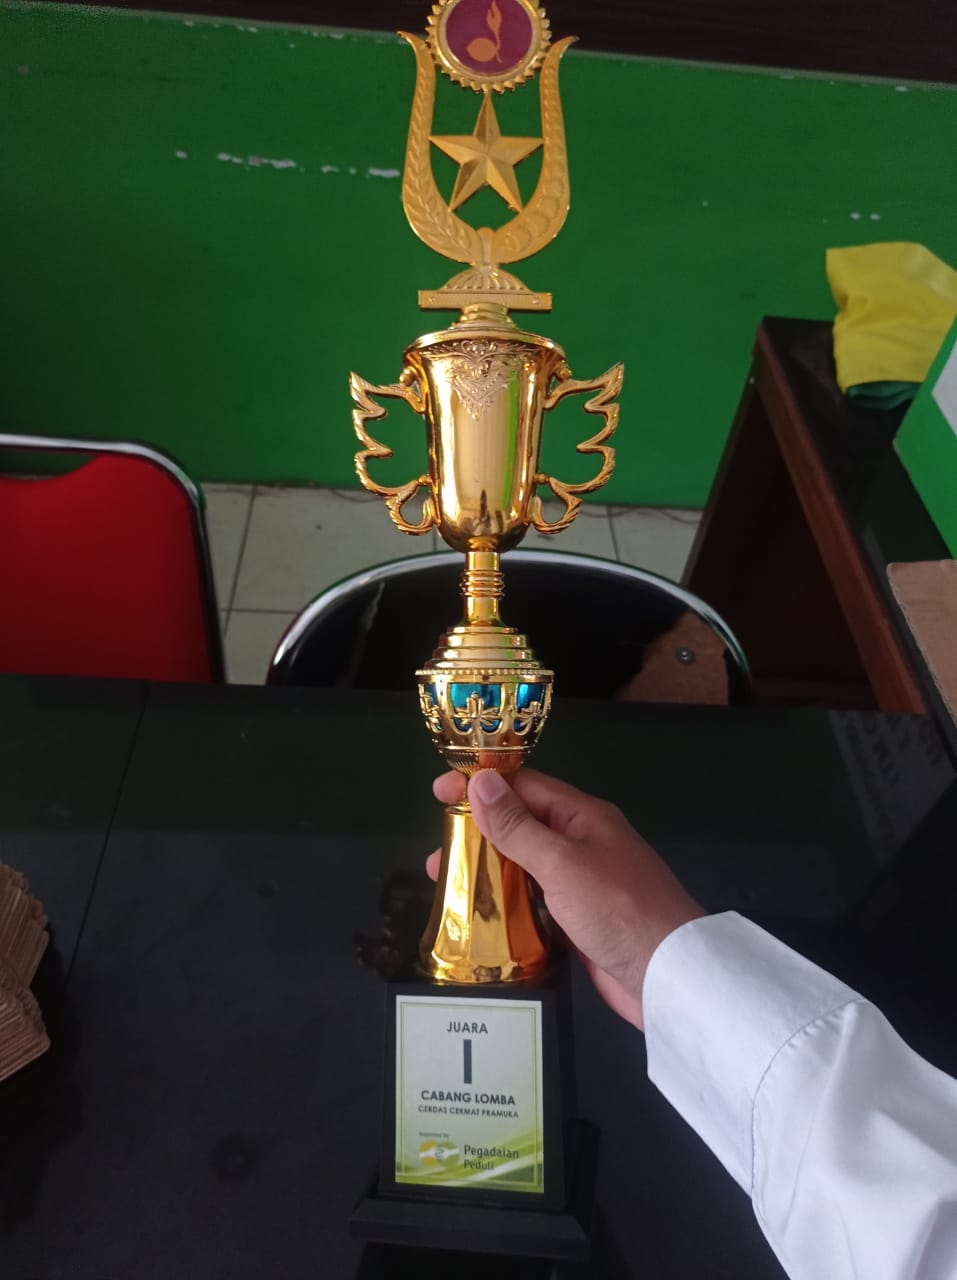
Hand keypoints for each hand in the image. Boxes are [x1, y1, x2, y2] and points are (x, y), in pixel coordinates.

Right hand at [429, 769, 704, 1029]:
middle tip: (437, 850)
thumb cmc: (618, 910)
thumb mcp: (561, 863)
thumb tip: (479, 781)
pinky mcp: (578, 922)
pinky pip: (534, 904)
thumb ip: (518, 826)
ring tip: (446, 883)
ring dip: (487, 871)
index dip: (481, 785)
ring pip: (524, 867)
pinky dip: (506, 905)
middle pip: (521, 826)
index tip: (438, 793)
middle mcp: (582, 844)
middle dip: (478, 833)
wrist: (669, 978)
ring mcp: (581, 885)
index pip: (525, 787)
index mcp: (584, 817)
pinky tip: (478, 917)